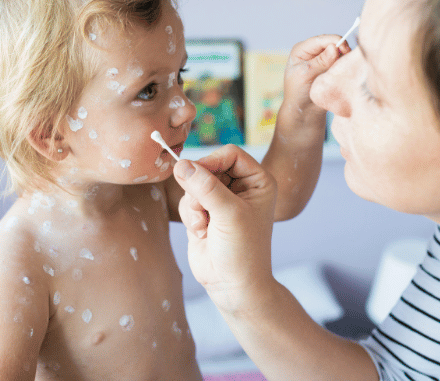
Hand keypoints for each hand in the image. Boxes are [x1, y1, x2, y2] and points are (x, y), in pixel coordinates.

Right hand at [173, 145, 276, 311]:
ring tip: (207, 226)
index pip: (230, 154)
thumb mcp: (228, 214)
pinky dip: (190, 216)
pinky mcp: (205, 212)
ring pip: (193, 184)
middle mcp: (240, 187)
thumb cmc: (242, 251)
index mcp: (258, 181)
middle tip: (204, 210)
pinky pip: (187, 200)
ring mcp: (221, 200)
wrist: (233, 286)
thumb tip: (181, 164)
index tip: (197, 175)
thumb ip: (205, 186)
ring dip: (195, 205)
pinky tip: (203, 233)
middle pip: (208, 167)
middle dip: (200, 189)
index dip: (212, 161)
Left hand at [283, 35, 350, 115]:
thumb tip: (334, 48)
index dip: (335, 41)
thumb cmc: (298, 92)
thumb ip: (320, 61)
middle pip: (332, 43)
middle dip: (341, 49)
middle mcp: (313, 51)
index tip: (345, 50)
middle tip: (346, 61)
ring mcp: (323, 59)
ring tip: (342, 69)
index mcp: (302, 49)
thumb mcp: (306, 75)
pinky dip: (345, 65)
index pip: (321, 39)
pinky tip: (344, 71)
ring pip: (339, 52)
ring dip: (343, 58)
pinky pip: (342, 62)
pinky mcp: (331, 68)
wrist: (304, 110)